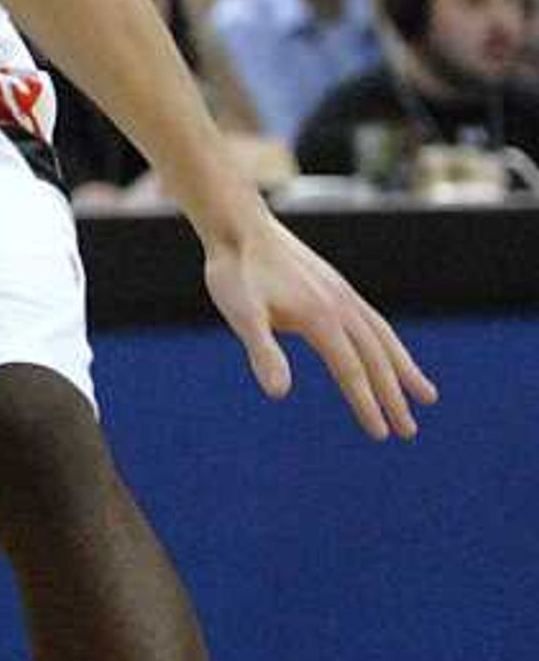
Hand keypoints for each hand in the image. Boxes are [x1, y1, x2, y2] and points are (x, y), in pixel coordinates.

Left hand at [202, 209, 436, 439]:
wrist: (237, 225)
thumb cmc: (234, 273)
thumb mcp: (241, 315)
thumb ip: (263, 352)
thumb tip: (279, 394)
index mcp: (321, 317)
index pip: (352, 370)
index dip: (366, 404)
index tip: (382, 435)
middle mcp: (340, 305)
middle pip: (376, 358)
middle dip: (394, 396)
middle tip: (409, 432)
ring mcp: (341, 293)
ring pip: (383, 337)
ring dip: (404, 369)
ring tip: (427, 395)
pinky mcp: (335, 285)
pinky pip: (372, 320)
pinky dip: (389, 343)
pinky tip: (389, 354)